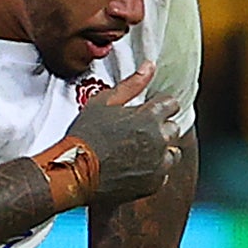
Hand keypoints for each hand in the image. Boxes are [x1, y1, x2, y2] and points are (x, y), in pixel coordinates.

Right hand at [68, 64, 179, 204]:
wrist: (74, 171)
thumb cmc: (86, 134)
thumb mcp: (103, 102)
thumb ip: (131, 84)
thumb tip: (150, 65)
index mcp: (149, 116)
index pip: (171, 104)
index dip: (158, 105)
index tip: (146, 110)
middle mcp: (159, 139)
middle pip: (173, 128)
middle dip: (159, 128)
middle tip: (136, 132)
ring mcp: (159, 163)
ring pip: (173, 152)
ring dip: (160, 150)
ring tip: (137, 151)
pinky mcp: (155, 182)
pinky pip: (163, 173)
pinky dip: (153, 170)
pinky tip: (134, 167)